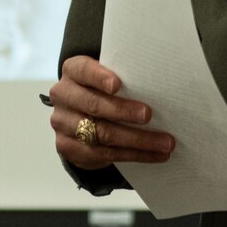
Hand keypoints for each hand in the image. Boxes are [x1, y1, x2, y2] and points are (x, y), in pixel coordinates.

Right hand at [48, 55, 174, 170]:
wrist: (80, 113)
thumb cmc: (103, 89)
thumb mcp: (107, 76)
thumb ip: (123, 77)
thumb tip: (157, 85)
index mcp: (72, 71)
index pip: (83, 71)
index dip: (99, 77)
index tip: (118, 84)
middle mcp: (63, 96)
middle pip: (93, 105)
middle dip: (123, 112)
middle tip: (148, 115)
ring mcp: (62, 123)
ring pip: (102, 134)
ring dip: (137, 140)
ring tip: (164, 143)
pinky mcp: (67, 147)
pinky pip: (104, 154)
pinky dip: (133, 155)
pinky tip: (153, 154)